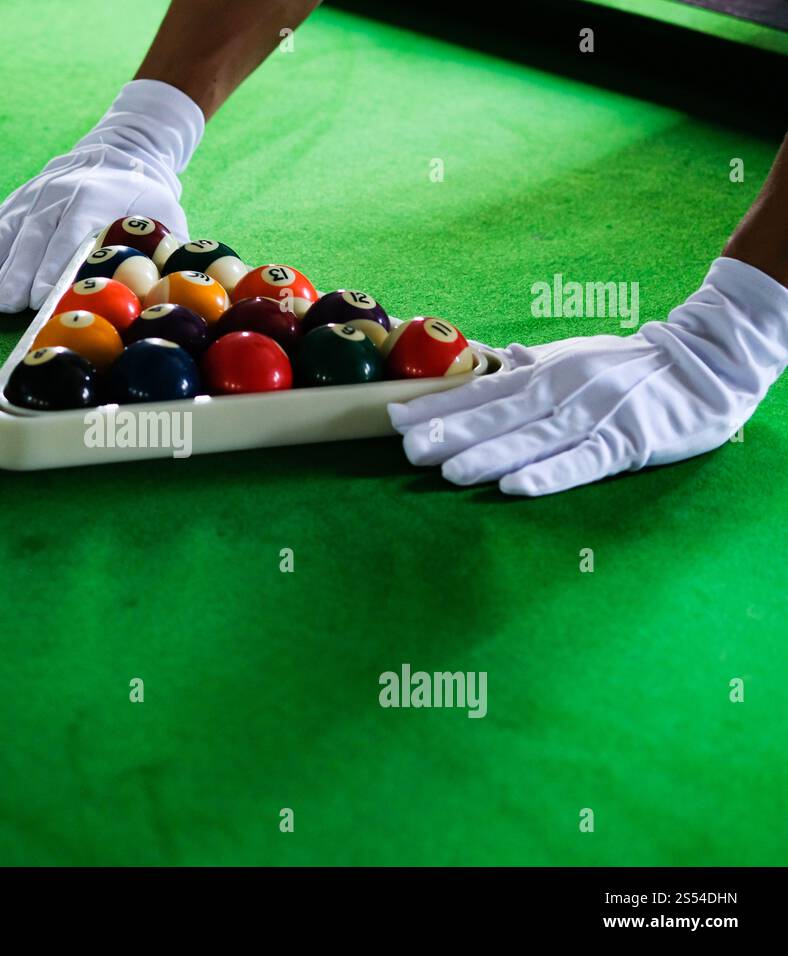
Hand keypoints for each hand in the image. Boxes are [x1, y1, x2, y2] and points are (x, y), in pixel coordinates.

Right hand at [0, 80, 202, 312]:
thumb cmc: (146, 197)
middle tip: (2, 305)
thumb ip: (159, 251)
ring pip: (0, 234)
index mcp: (93, 200)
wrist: (121, 148)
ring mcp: (28, 201)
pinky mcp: (11, 207)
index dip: (53, 265)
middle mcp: (54, 197)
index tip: (40, 296)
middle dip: (14, 273)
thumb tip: (159, 290)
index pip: (70, 235)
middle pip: (30, 239)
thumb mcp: (164, 219)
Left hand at [389, 258, 787, 495]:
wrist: (707, 361)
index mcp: (542, 373)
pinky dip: (548, 475)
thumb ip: (521, 365)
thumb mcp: (568, 356)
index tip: (395, 419)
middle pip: (497, 415)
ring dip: (489, 456)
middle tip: (409, 450)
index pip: (479, 390)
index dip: (436, 406)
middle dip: (451, 434)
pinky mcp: (627, 441)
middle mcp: (560, 390)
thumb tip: (476, 358)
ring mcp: (593, 415)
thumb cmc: (628, 364)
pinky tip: (516, 488)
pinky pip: (582, 461)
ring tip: (449, 473)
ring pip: (531, 439)